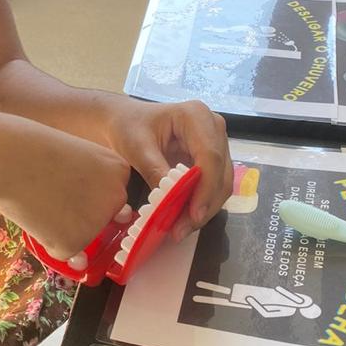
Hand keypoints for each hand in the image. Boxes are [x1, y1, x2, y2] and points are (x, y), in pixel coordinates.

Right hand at [0, 116, 131, 262]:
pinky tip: (35, 214)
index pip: (109, 195)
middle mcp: (116, 199)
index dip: (83, 188)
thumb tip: (85, 259)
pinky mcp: (74, 243)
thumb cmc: (33, 150)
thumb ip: (90, 195)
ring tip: (41, 197)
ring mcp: (97, 223)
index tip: (66, 176)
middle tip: (52, 189)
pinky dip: (46, 240)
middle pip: (99, 218)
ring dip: (60, 226)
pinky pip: (63, 252)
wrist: (3, 158)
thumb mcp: (74, 160)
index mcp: (119, 171)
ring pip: (80, 237)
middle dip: (75, 210)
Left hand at [101, 98, 232, 241]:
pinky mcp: (211, 160)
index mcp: (196, 116)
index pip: (210, 156)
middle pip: (221, 173)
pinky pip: (213, 186)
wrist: (124, 121)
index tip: (193, 214)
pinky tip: (182, 220)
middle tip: (181, 230)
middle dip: (205, 204)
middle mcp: (213, 128)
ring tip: (179, 229)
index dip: (205, 188)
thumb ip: (154, 170)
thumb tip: (171, 201)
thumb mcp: (136, 147)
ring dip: (204, 209)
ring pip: (221, 184)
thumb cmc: (127, 127)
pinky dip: (200, 205)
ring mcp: (215, 144)